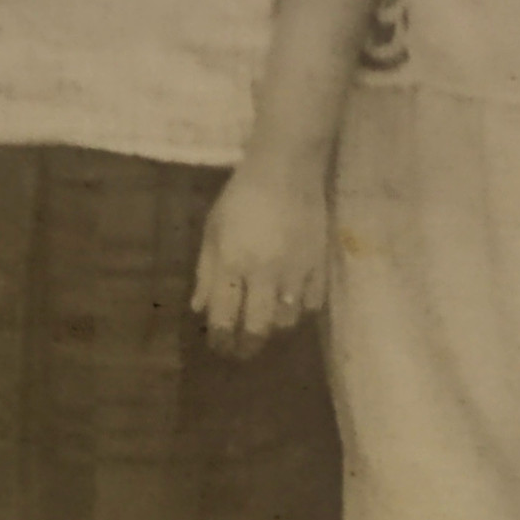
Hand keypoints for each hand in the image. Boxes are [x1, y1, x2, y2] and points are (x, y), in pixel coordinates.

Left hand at [192, 162, 328, 359]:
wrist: (287, 169)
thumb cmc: (241, 196)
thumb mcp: (213, 229)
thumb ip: (206, 272)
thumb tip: (199, 309)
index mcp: (233, 263)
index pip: (224, 317)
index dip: (220, 340)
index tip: (219, 348)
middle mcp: (264, 274)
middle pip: (258, 328)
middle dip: (248, 345)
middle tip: (243, 350)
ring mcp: (296, 272)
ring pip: (287, 321)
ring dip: (274, 326)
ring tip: (267, 322)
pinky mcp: (320, 265)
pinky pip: (313, 304)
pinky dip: (301, 309)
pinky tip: (292, 302)